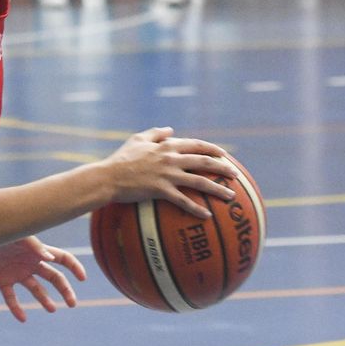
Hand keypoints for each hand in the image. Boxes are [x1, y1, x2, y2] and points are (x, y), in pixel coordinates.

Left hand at [0, 236, 85, 322]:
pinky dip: (16, 308)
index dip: (74, 267)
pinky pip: (11, 298)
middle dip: (65, 290)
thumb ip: (34, 246)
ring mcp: (17, 272)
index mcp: (38, 251)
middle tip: (73, 303)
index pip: (62, 258)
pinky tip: (23, 318)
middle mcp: (30, 263)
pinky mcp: (1, 280)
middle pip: (54, 277)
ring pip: (36, 289)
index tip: (82, 279)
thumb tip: (51, 259)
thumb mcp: (18, 236)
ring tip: (52, 309)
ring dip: (45, 300)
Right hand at [102, 127, 237, 218]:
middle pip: (203, 162)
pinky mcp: (161, 190)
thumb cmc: (121, 158)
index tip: (225, 154)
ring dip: (217, 189)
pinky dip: (196, 208)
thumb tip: (170, 129)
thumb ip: (156, 133)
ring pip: (199, 181)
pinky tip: (207, 215)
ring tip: (231, 196)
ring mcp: (167, 175)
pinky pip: (183, 200)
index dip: (212, 149)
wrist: (108, 176)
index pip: (196, 145)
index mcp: (167, 146)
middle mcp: (171, 159)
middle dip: (223, 168)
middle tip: (236, 175)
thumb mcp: (137, 139)